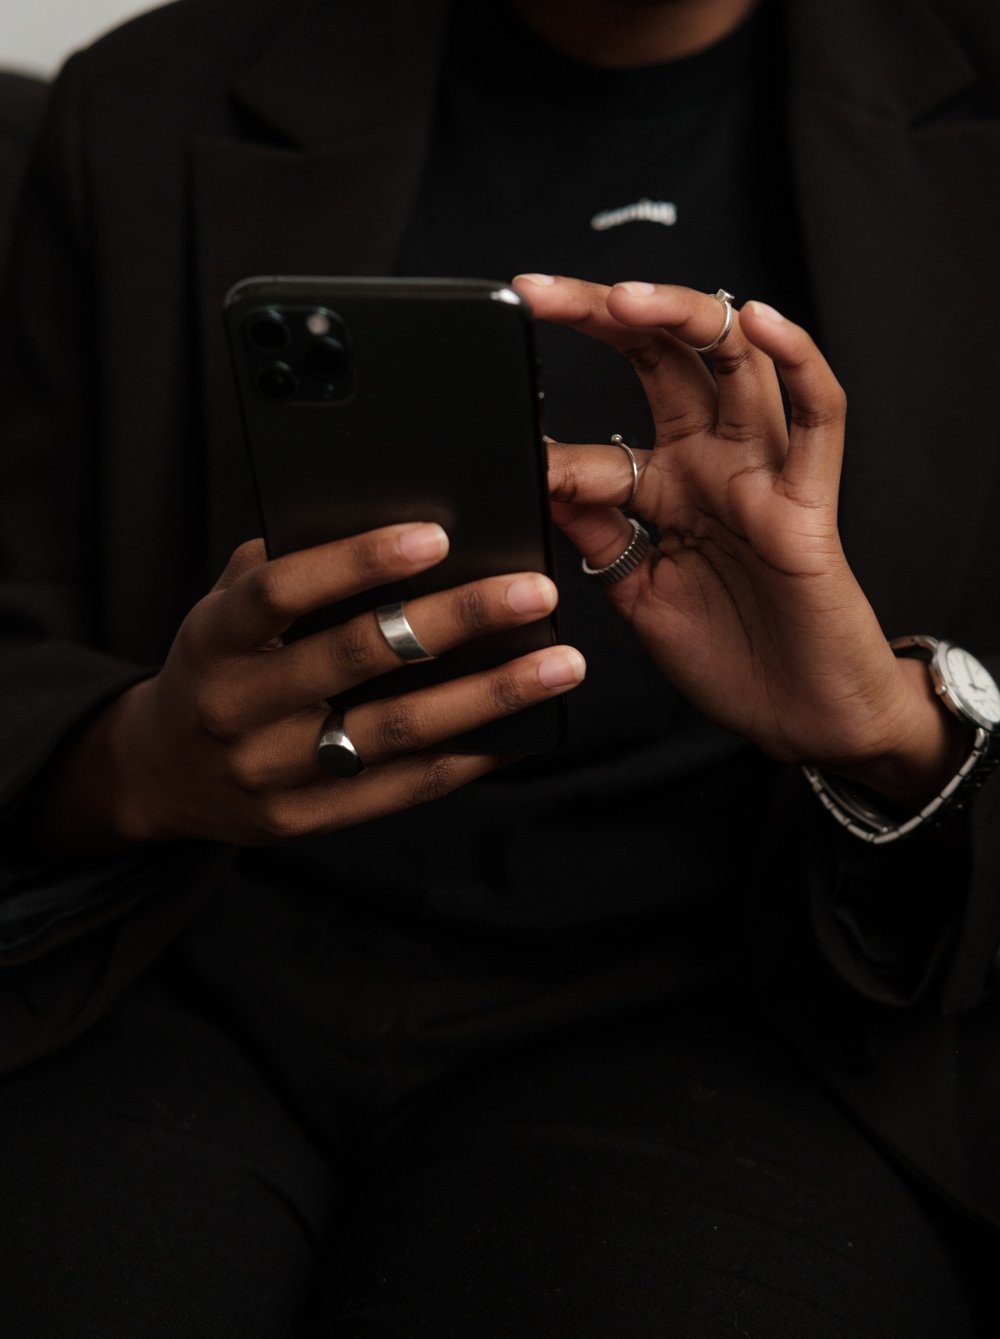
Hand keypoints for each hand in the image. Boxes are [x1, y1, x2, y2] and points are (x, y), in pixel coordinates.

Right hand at [41, 524, 583, 850]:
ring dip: (488, 696)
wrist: (165, 774)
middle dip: (454, 621)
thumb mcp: (224, 607)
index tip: (436, 534)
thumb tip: (388, 518)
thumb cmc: (218, 663)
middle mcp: (238, 709)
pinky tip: (523, 729)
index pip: (281, 591)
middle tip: (534, 590)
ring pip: (394, 732)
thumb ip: (285, 564)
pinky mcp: (307, 820)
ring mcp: (273, 772)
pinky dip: (469, 758)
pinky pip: (402, 789)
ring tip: (560, 663)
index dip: (356, 562)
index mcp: (213, 639)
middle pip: (355, 660)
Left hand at [515, 274, 965, 802]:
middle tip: (535, 292)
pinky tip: (760, 320)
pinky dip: (798, 361)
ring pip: (733, 362)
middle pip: (658, 359)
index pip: (594, 436)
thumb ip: (596, 533)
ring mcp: (759, 473)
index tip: (486, 415)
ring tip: (624, 298)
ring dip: (681, 317)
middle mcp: (710, 463)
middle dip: (598, 315)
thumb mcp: (636, 591)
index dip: (542, 429)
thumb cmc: (727, 655)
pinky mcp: (808, 499)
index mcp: (663, 486)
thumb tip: (538, 476)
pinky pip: (818, 416)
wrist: (798, 716)